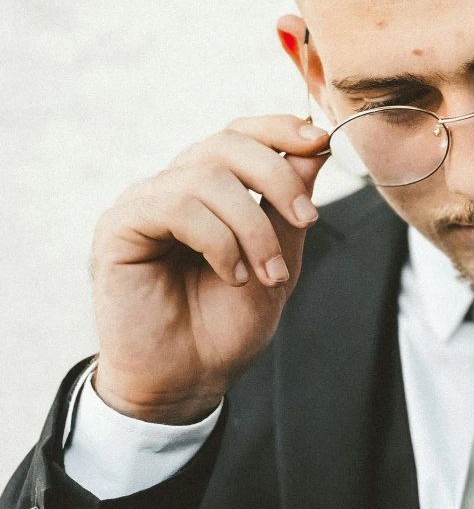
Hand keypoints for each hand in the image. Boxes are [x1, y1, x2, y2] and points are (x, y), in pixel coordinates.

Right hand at [92, 115, 329, 423]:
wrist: (187, 380)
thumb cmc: (226, 324)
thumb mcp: (278, 259)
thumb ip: (289, 206)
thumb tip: (315, 146)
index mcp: (208, 190)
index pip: (238, 135)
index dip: (277, 128)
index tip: (318, 140)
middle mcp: (174, 187)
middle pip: (226, 144)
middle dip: (276, 177)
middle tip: (307, 220)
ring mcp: (144, 202)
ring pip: (206, 175)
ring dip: (251, 225)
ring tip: (267, 273)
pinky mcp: (120, 225)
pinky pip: (177, 205)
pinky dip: (218, 239)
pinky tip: (231, 274)